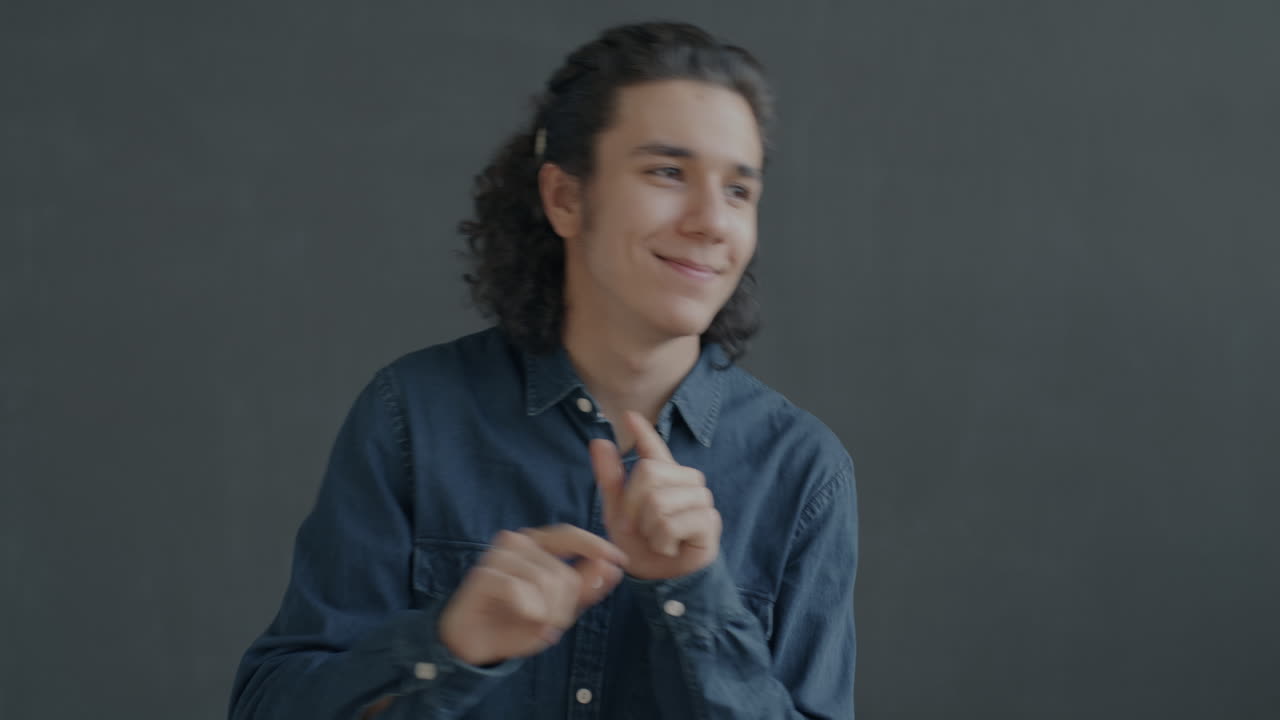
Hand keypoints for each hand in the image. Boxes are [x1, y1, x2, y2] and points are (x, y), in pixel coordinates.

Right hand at [438, 524, 626, 665]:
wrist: (473, 644)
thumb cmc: (515, 621)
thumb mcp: (558, 608)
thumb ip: (584, 587)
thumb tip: (614, 567)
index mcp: (536, 545)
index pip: (570, 535)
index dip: (595, 546)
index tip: (620, 560)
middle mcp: (517, 543)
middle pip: (564, 573)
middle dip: (564, 607)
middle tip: (551, 624)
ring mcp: (498, 557)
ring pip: (546, 582)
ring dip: (547, 613)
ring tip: (535, 623)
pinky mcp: (483, 575)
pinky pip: (522, 591)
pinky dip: (529, 612)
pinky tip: (522, 617)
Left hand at [591, 411, 721, 580]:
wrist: (660, 579)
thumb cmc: (642, 546)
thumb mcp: (618, 513)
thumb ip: (610, 479)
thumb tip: (599, 441)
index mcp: (663, 476)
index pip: (654, 447)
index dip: (642, 431)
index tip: (628, 416)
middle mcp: (686, 481)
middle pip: (648, 472)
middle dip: (633, 508)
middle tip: (640, 529)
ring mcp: (701, 499)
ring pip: (658, 500)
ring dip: (648, 529)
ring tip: (657, 539)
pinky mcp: (709, 521)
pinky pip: (670, 523)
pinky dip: (661, 541)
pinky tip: (670, 547)